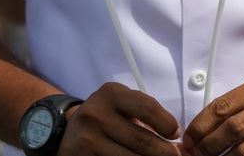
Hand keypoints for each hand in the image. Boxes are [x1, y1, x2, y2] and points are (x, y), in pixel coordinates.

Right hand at [58, 82, 182, 155]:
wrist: (66, 133)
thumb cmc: (104, 118)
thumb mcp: (121, 104)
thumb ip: (147, 113)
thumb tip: (177, 136)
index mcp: (111, 94)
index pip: (148, 109)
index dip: (167, 125)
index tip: (176, 135)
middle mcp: (96, 114)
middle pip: (144, 141)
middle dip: (166, 152)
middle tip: (175, 155)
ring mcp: (87, 140)